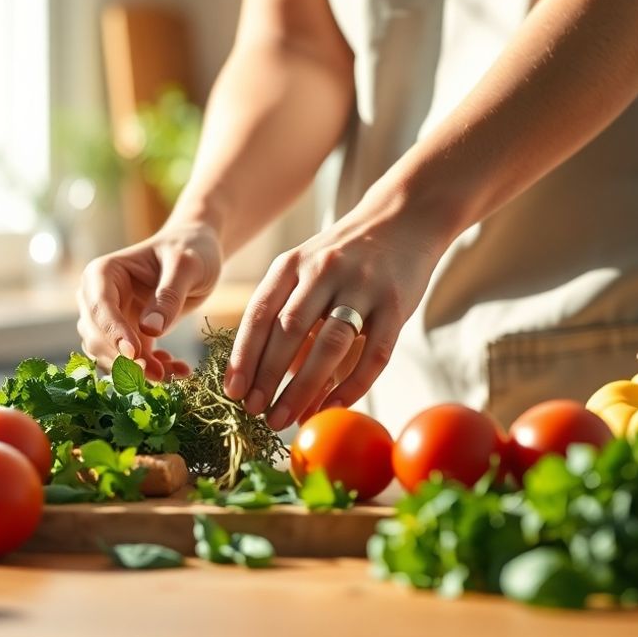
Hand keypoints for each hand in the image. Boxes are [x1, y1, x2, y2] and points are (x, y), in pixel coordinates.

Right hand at [76, 222, 221, 379]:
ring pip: (110, 356)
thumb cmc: (190, 250)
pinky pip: (131, 363)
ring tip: (173, 373)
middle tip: (158, 374)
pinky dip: (151, 370)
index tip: (134, 354)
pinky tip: (177, 369)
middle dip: (125, 360)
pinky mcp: (127, 336)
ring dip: (138, 371)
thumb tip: (150, 329)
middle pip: (98, 337)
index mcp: (103, 273)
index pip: (100, 307)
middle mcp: (97, 298)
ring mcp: (110, 320)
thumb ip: (169, 296)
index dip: (114, 333)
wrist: (197, 253)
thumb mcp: (186, 267)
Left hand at [222, 205, 441, 429]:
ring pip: (329, 344)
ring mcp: (362, 286)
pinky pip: (374, 353)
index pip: (260, 313)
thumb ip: (288, 315)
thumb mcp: (307, 271)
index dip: (243, 356)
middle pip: (289, 331)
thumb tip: (271, 377)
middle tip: (255, 414)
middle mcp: (324, 271)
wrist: (404, 218)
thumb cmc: (345, 257)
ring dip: (304, 387)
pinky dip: (353, 386)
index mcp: (292, 264)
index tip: (233, 392)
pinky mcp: (396, 303)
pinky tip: (334, 407)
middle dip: (268, 378)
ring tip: (287, 418)